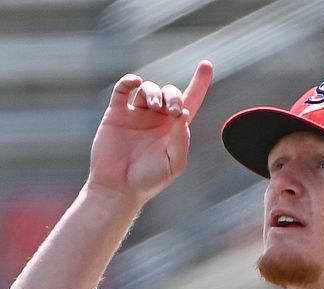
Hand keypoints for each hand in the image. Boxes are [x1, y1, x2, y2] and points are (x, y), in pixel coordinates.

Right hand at [87, 60, 213, 203]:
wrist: (118, 188)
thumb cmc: (148, 180)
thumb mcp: (173, 163)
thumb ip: (181, 139)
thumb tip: (184, 113)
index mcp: (174, 128)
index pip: (190, 100)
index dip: (199, 82)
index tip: (206, 64)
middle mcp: (157, 118)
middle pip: (170, 92)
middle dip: (173, 96)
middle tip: (172, 111)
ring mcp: (136, 114)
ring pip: (148, 88)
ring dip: (154, 92)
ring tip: (154, 106)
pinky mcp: (116, 113)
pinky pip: (123, 89)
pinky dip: (129, 81)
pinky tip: (134, 82)